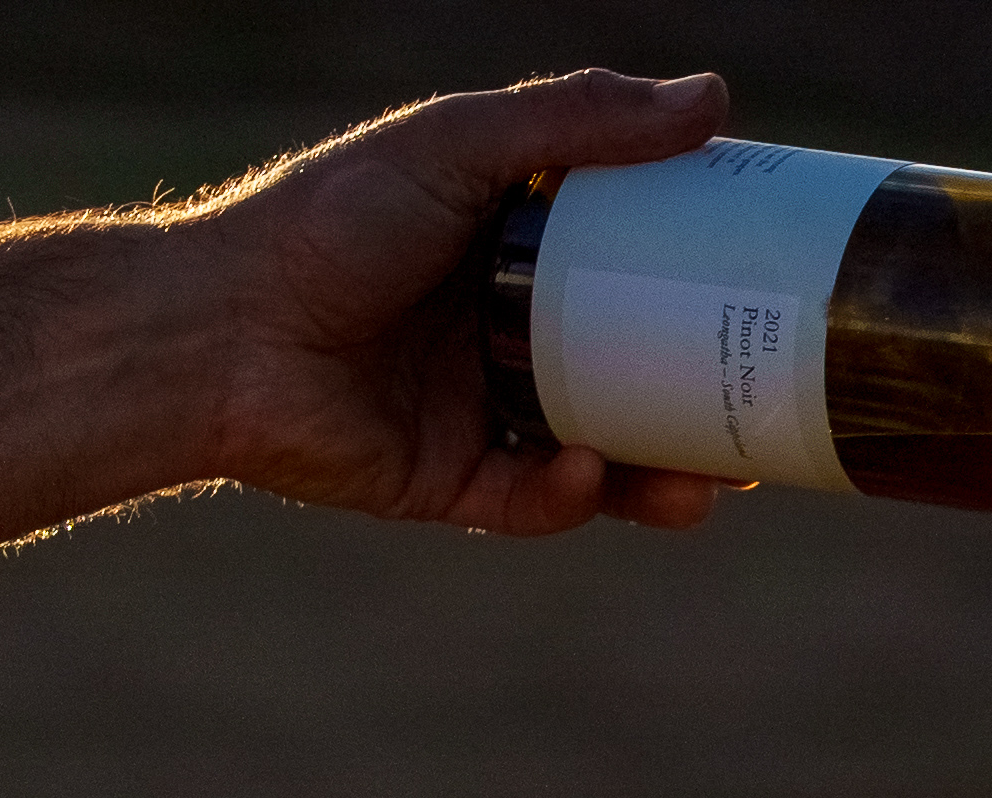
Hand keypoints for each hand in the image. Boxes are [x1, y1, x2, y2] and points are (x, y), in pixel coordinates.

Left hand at [198, 69, 736, 535]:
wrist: (213, 333)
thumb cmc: (325, 224)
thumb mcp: (459, 146)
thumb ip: (579, 121)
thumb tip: (714, 98)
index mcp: (518, 256)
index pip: (639, 271)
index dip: (710, 284)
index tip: (778, 287)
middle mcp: (510, 337)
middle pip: (639, 376)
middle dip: (711, 406)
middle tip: (776, 415)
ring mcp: (486, 415)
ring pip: (607, 456)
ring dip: (668, 476)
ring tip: (717, 483)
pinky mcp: (453, 484)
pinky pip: (536, 504)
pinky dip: (572, 497)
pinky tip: (589, 473)